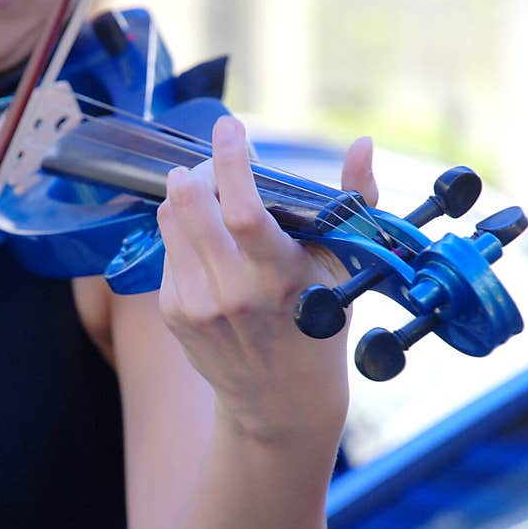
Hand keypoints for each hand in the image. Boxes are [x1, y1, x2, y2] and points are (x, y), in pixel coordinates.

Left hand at [156, 117, 377, 444]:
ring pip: (169, 220)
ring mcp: (196, 305)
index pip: (244, 210)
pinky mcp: (172, 313)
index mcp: (280, 278)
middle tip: (212, 165)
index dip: (231, 161)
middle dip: (198, 170)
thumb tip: (360, 144)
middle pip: (188, 205)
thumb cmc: (318, 328)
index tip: (230, 126)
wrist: (279, 402)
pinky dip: (182, 234)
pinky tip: (207, 247)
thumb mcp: (343, 271)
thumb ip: (352, 203)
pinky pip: (167, 249)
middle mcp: (232, 293)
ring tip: (211, 203)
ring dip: (186, 198)